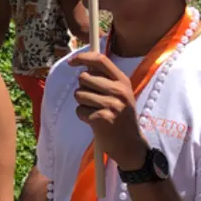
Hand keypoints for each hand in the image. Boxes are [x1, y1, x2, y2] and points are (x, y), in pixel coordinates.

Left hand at [69, 52, 147, 170]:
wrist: (129, 143)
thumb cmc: (120, 115)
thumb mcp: (120, 93)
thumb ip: (105, 78)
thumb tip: (82, 64)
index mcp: (123, 81)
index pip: (100, 60)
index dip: (83, 58)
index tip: (71, 62)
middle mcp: (119, 91)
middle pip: (84, 77)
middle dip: (82, 88)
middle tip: (93, 99)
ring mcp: (111, 105)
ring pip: (79, 94)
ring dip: (82, 103)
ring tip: (95, 110)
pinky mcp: (102, 118)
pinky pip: (79, 110)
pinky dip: (82, 116)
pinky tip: (95, 121)